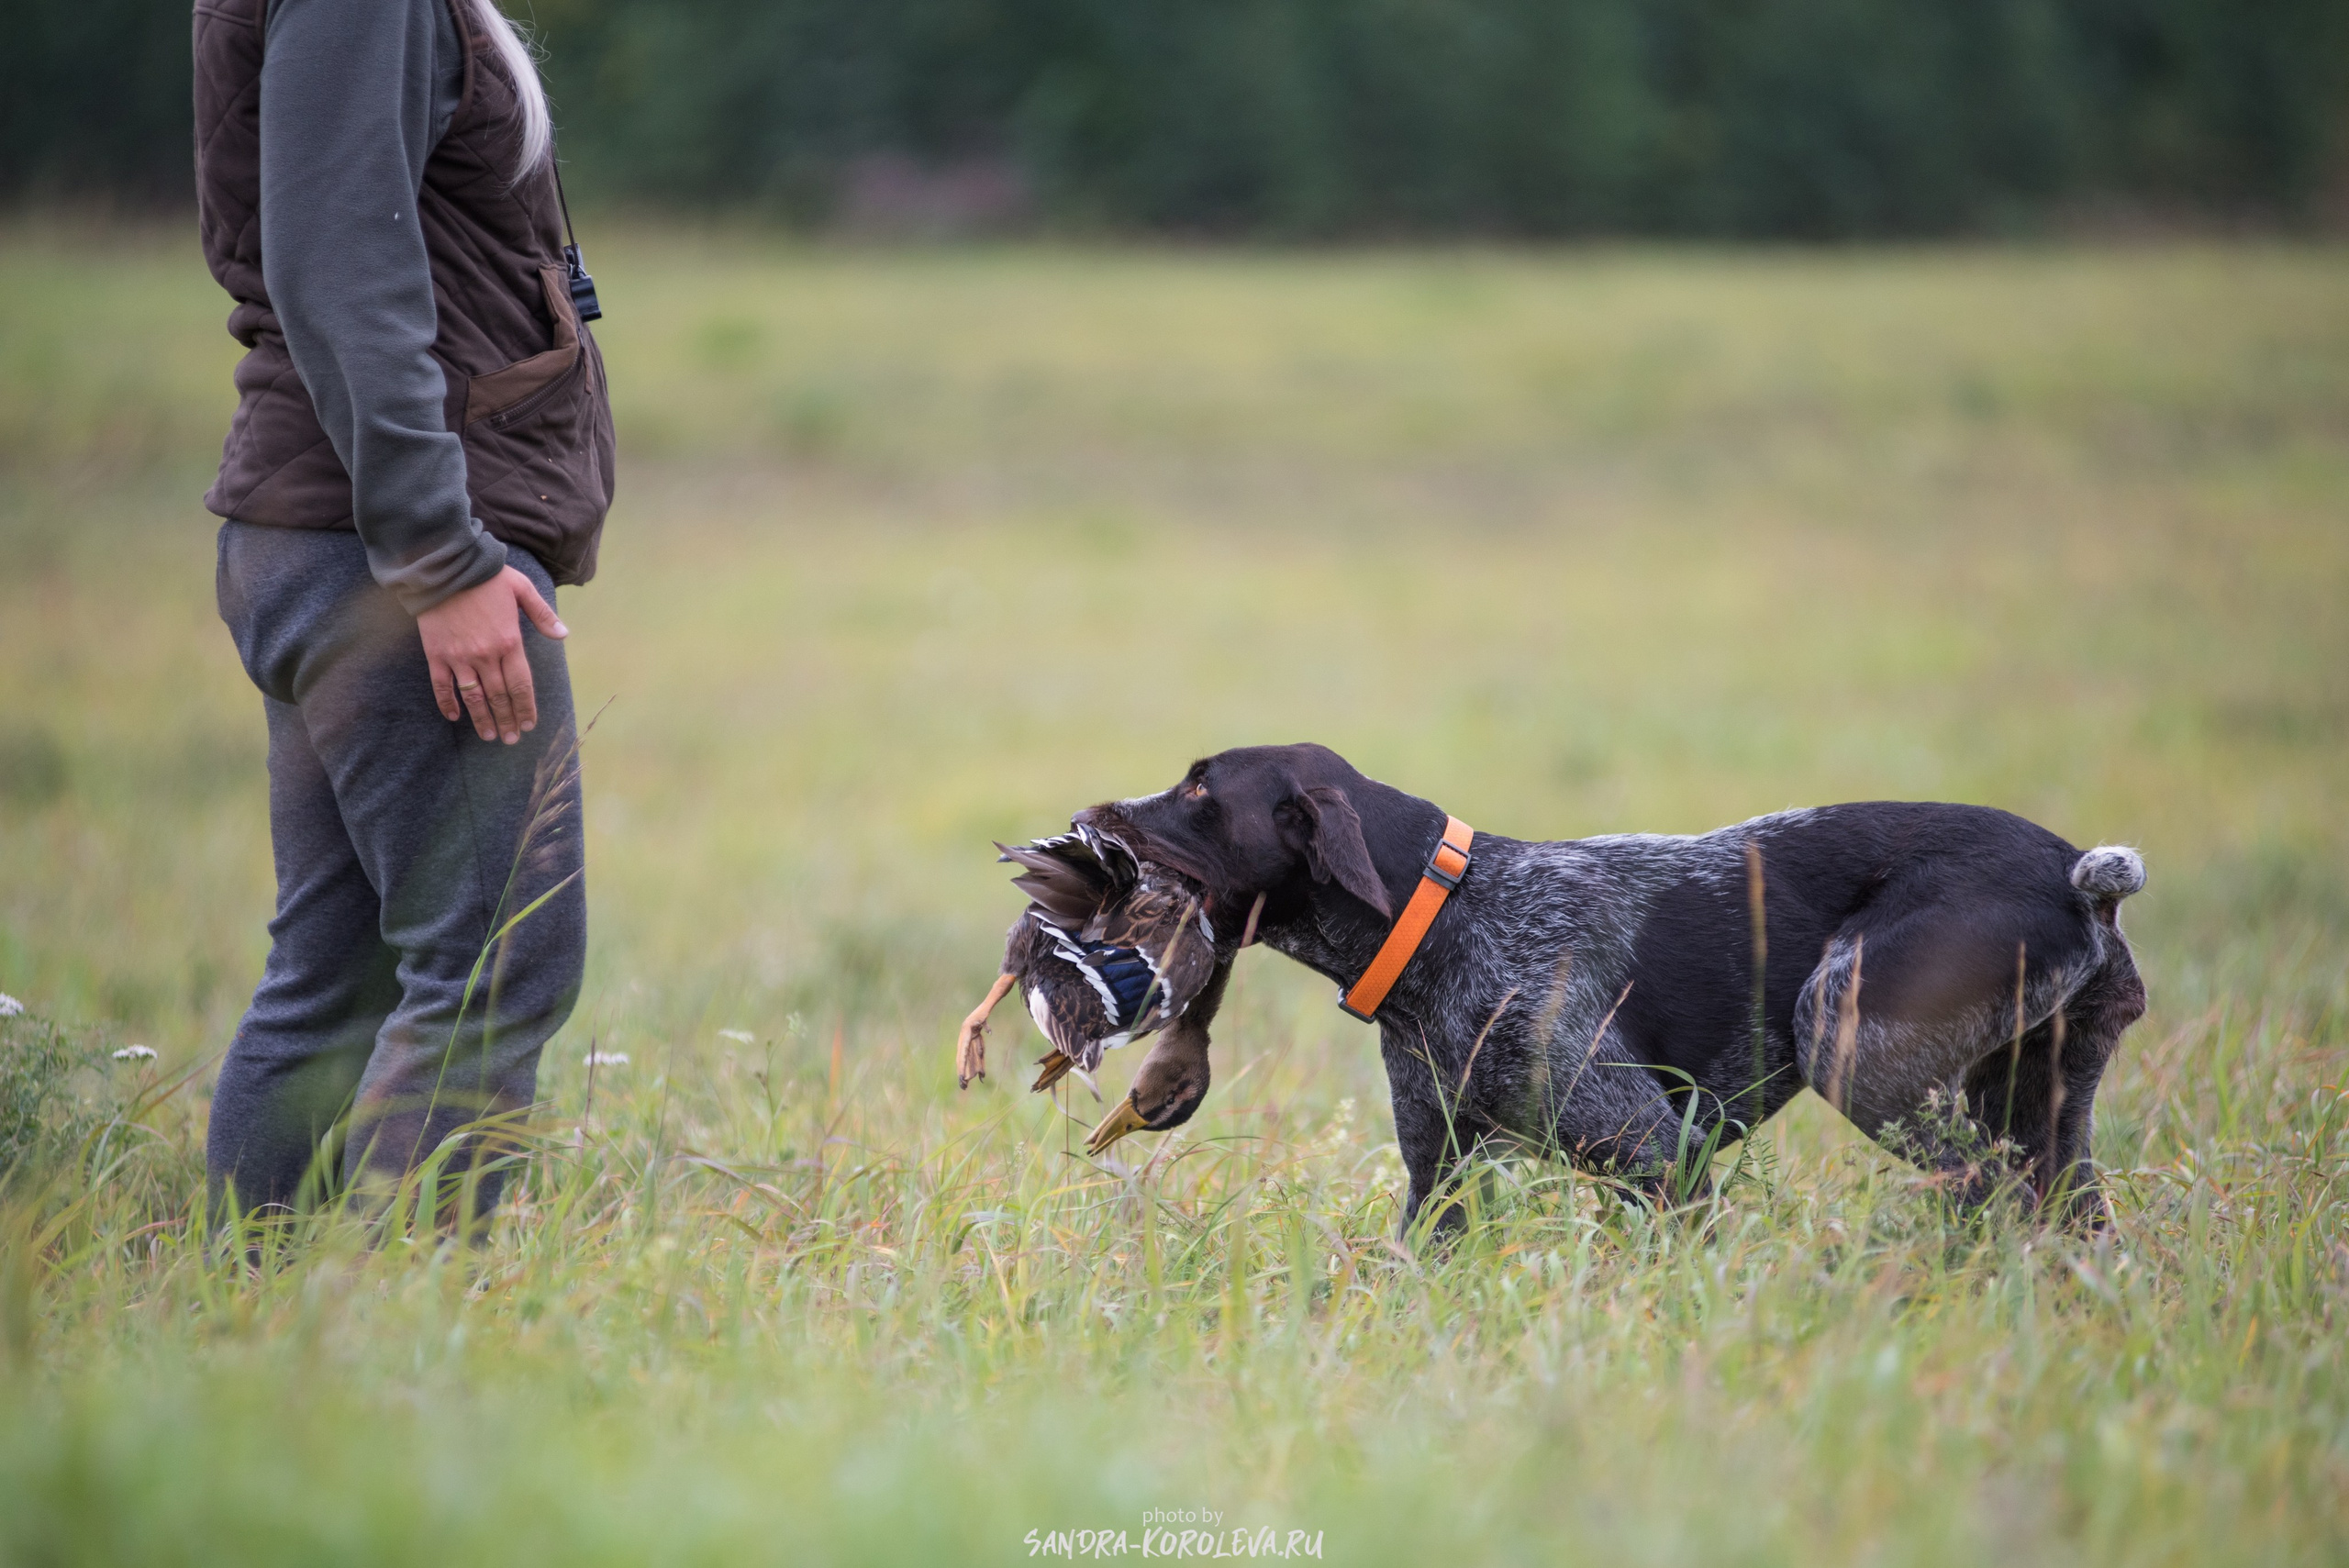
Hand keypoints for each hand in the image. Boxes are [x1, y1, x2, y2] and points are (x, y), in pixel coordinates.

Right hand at [417, 567, 567, 742]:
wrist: (446, 566)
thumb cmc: (487, 577)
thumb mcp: (522, 590)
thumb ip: (543, 615)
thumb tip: (564, 635)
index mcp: (510, 642)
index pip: (522, 685)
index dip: (525, 707)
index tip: (529, 725)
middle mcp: (486, 655)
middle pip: (499, 696)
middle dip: (507, 720)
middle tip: (510, 739)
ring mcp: (460, 657)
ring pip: (473, 697)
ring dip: (482, 719)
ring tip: (489, 736)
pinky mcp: (437, 654)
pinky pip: (442, 686)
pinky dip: (448, 703)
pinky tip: (455, 717)